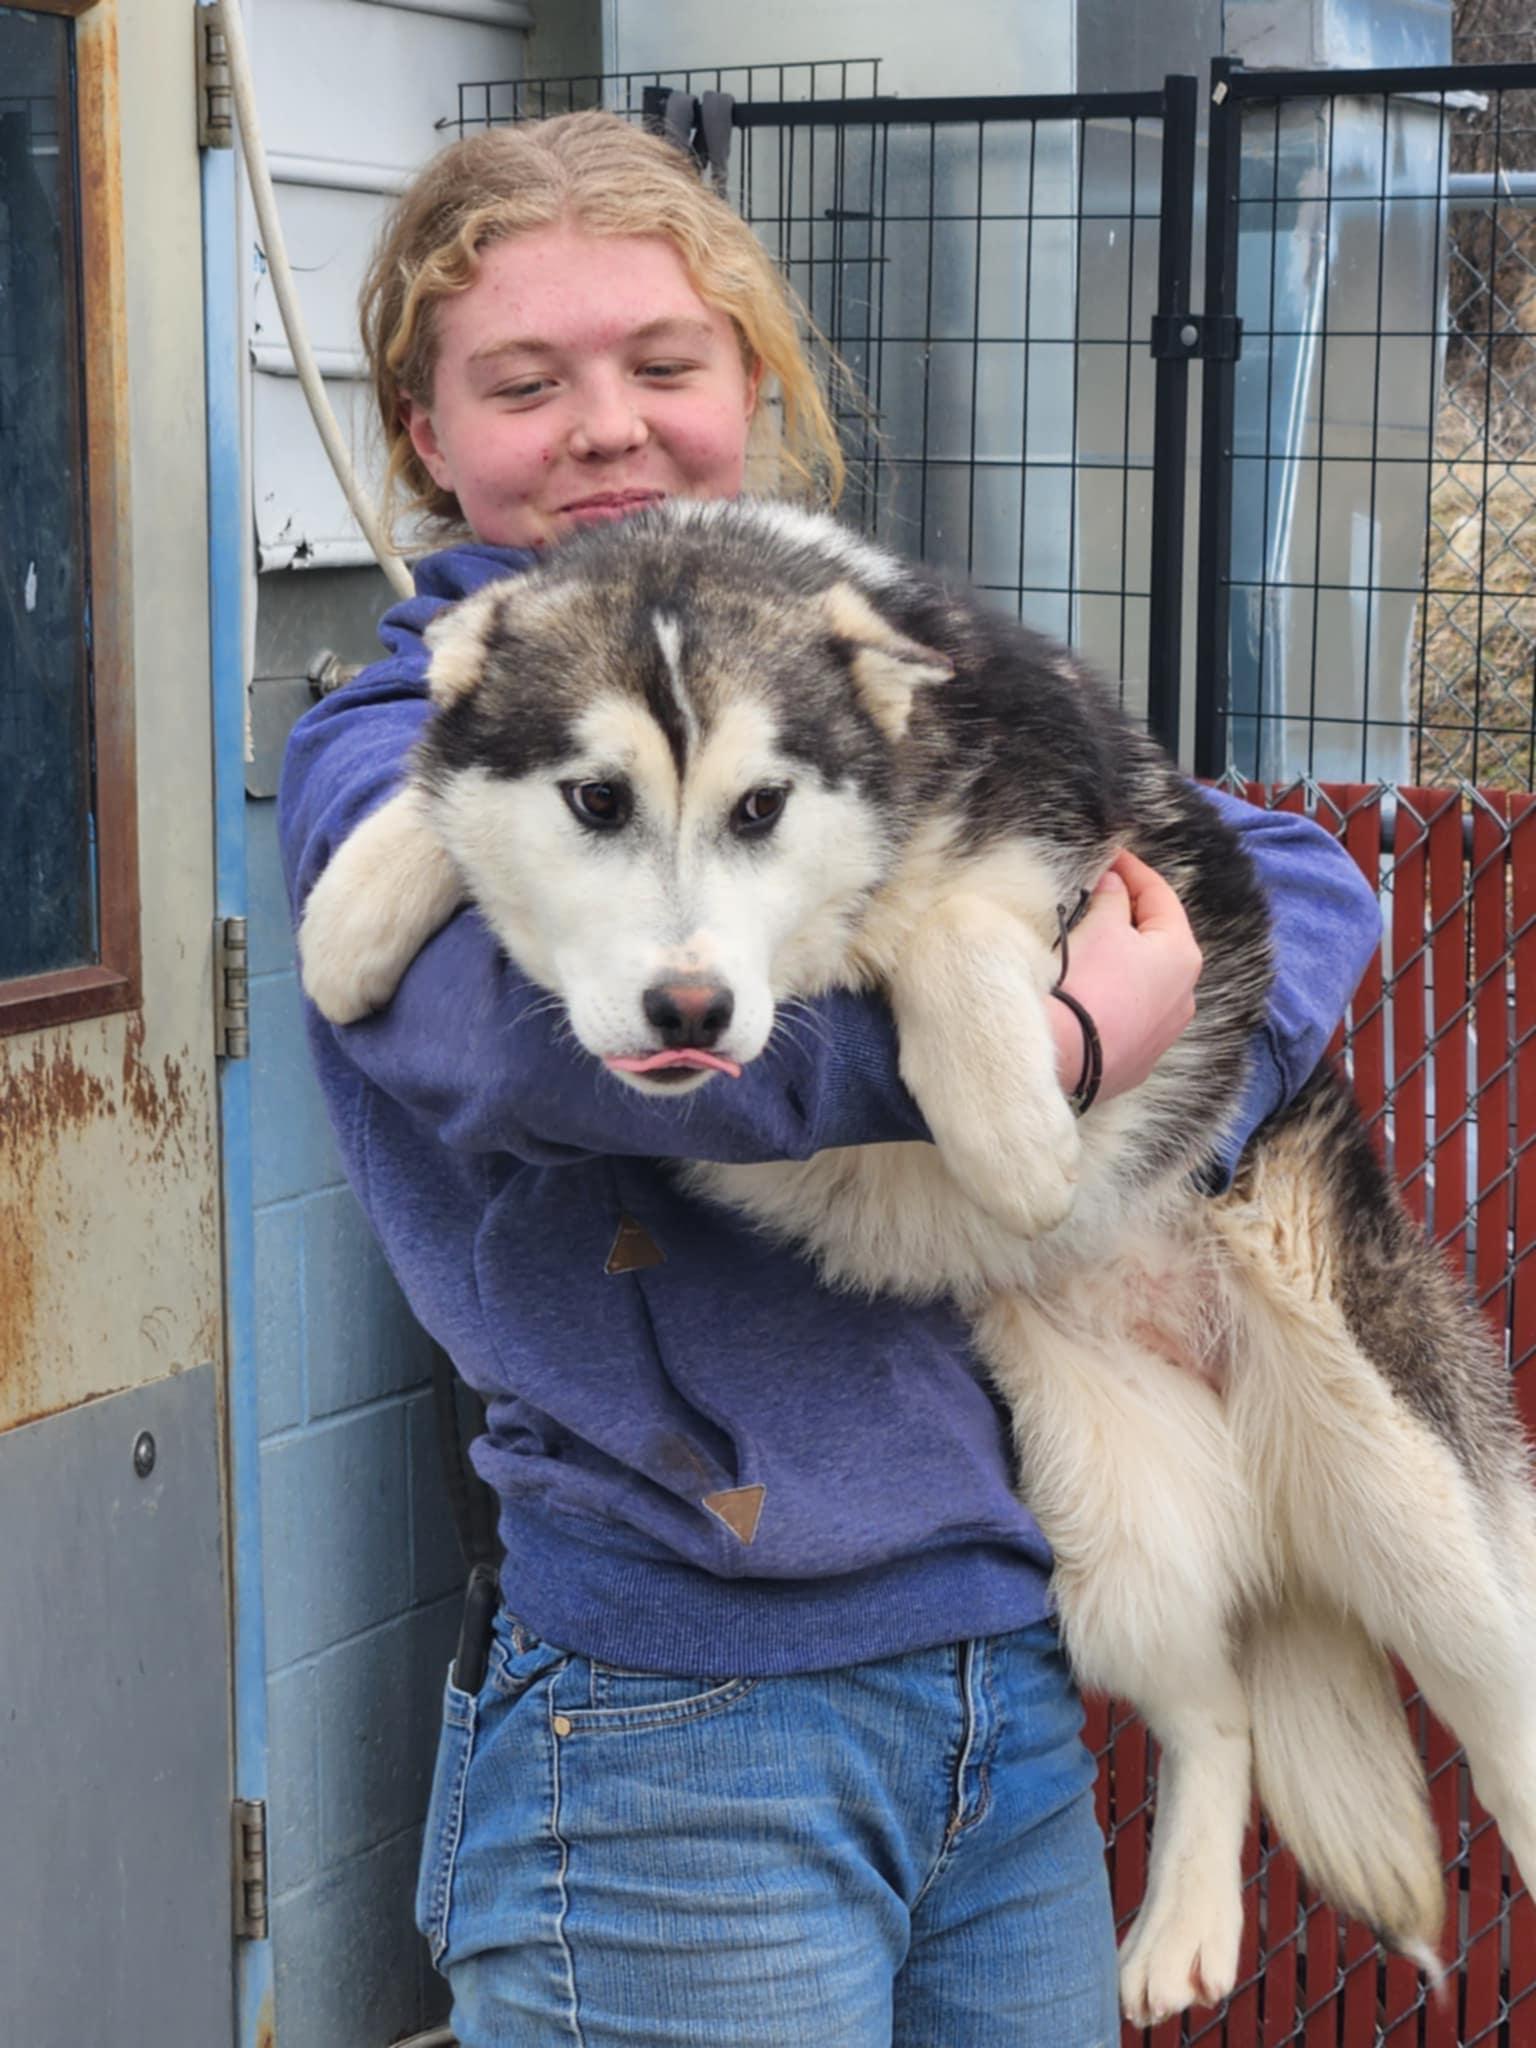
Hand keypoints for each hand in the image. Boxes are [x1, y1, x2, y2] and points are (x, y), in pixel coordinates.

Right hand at [1049, 851, 1202, 1104]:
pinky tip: (1091, 992)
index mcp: (1182, 954)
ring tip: (1092, 943)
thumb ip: (1112, 898)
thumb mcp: (1101, 926)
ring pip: (1148, 981)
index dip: (1133, 869)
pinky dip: (1117, 996)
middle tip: (1099, 894)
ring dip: (1125, 959)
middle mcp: (1186, 995)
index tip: (1110, 854)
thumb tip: (1113, 884)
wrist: (1065, 1055)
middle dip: (1131, 915)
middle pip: (1159, 940)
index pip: (1161, 895)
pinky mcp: (1140, 1060)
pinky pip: (1132, 1016)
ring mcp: (1165, 1033)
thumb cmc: (1088, 982)